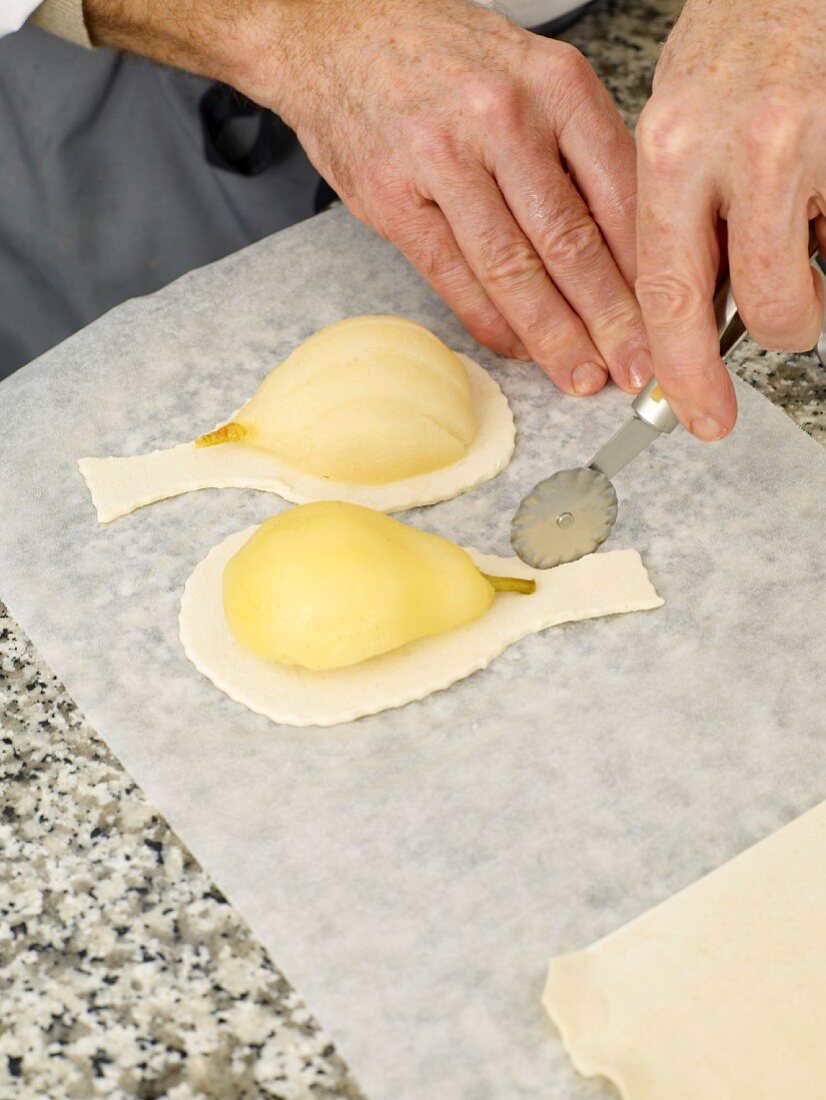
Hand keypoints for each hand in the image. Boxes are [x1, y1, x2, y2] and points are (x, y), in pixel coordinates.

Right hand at [237, 0, 651, 395]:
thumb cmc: (439, 56)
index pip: (620, 196)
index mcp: (555, 84)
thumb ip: (575, 150)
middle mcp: (503, 118)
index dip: (648, 271)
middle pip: (571, 241)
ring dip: (553, 335)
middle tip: (635, 369)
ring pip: (513, 269)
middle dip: (611, 320)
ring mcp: (443, 159)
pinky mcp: (394, 199)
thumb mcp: (530, 73)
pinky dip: (490, 322)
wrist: (334, 31)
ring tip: (581, 374)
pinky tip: (518, 348)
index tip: (667, 318)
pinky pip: (453, 277)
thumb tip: (625, 245)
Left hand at [635, 0, 825, 440]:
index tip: (699, 415)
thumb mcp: (679, 123)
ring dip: (819, 278)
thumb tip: (687, 308)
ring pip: (822, 280)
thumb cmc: (744, 35)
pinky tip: (825, 191)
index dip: (685, 369)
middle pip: (769, 305)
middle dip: (782, 328)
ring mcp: (817, 146)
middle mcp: (746, 149)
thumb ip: (680, 216)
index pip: (670, 293)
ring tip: (809, 220)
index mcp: (675, 149)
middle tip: (789, 315)